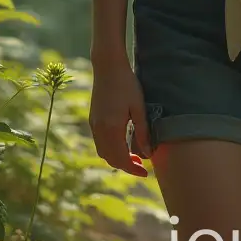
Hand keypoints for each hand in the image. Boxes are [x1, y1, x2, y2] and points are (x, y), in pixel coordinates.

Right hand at [89, 59, 150, 176]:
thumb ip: (143, 131)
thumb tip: (148, 154)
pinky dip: (110, 149)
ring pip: (103, 152)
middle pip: (111, 159)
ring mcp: (94, 125)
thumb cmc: (127, 84)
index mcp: (112, 129)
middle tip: (142, 165)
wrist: (108, 66)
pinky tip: (122, 143)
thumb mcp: (139, 107)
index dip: (133, 169)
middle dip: (126, 165)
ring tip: (134, 155)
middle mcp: (99, 130)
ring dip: (117, 158)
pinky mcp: (93, 119)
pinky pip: (100, 143)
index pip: (121, 159)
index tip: (145, 173)